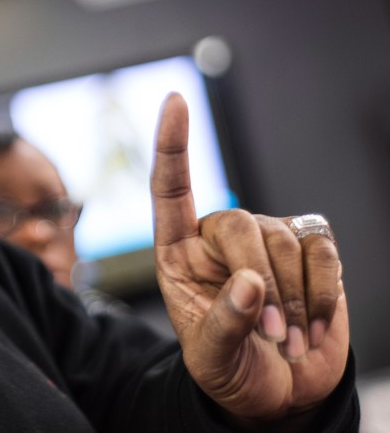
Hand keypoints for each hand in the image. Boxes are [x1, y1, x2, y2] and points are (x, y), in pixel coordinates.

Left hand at [150, 93, 348, 423]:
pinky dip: (322, 293)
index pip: (170, 189)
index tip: (174, 100)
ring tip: (284, 341)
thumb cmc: (231, 370)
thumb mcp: (212, 359)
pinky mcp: (311, 251)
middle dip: (259, 282)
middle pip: (240, 223)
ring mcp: (267, 240)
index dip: (172, 145)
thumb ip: (224, 322)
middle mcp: (220, 237)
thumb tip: (250, 282)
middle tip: (267, 337)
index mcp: (179, 253)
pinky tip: (312, 326)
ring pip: (284, 239)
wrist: (279, 393)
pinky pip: (323, 251)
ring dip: (292, 300)